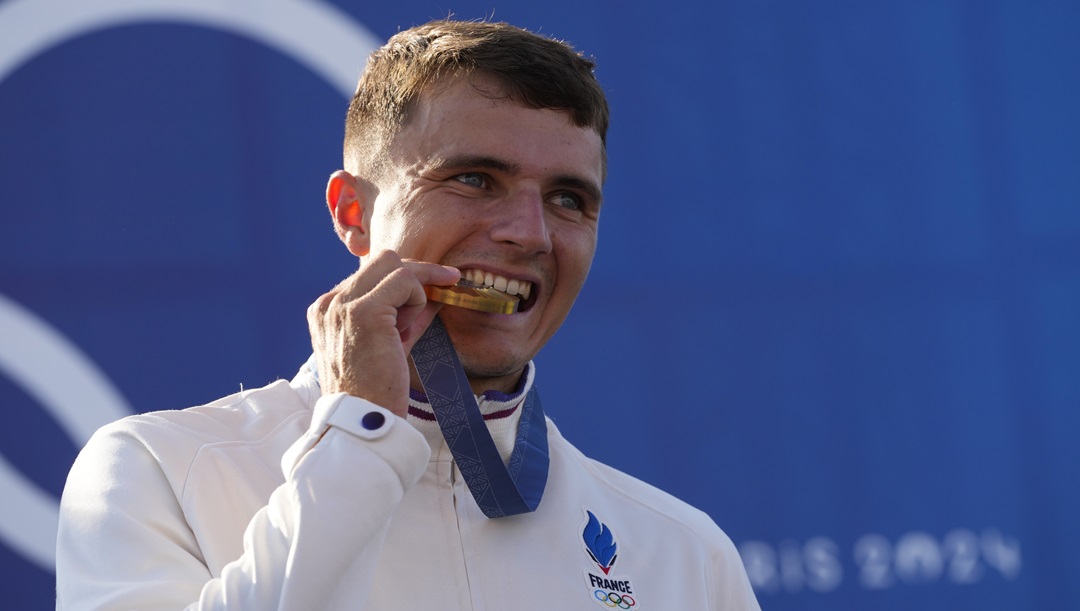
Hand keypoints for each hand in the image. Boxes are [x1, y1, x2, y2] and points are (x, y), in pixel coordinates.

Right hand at [307, 250, 458, 416]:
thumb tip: (438, 288)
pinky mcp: (363, 311)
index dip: (404, 282)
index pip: (370, 274)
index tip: (434, 289)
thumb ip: (408, 314)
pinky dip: (417, 300)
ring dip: (414, 291)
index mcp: (327, 310)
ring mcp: (342, 305)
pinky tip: (408, 331)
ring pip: (393, 263)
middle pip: (381, 259)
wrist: (365, 422)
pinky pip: (404, 281)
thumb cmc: (379, 389)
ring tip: (409, 329)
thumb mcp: (391, 342)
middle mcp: (329, 303)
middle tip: (445, 288)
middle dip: (417, 274)